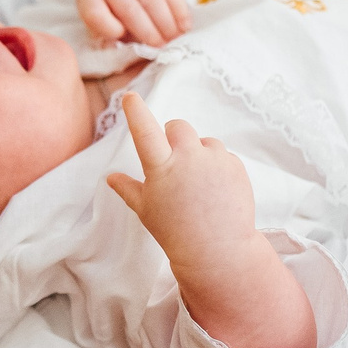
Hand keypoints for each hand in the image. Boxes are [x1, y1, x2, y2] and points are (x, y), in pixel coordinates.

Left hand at [77, 0, 189, 45]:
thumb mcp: (97, 9)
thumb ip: (106, 31)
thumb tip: (121, 51)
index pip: (94, 13)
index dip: (108, 27)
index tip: (122, 37)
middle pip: (129, 8)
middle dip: (148, 32)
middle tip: (162, 48)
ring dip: (166, 22)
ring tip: (175, 39)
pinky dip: (178, 8)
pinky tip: (184, 24)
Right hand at [107, 92, 313, 347]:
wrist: (218, 250)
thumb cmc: (175, 232)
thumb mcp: (146, 210)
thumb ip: (127, 189)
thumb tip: (110, 177)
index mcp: (161, 168)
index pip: (145, 131)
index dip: (135, 112)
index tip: (130, 96)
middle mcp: (188, 157)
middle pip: (177, 126)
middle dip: (172, 135)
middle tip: (172, 158)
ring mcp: (215, 160)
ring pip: (203, 141)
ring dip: (198, 152)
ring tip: (198, 184)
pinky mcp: (236, 165)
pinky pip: (222, 155)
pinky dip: (216, 167)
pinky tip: (214, 191)